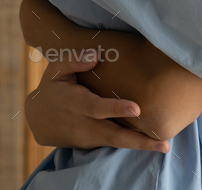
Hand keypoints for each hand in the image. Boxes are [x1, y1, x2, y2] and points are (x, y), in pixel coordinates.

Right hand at [25, 49, 169, 152]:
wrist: (37, 120)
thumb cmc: (51, 88)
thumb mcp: (56, 69)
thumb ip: (74, 59)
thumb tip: (95, 55)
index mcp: (76, 103)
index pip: (98, 108)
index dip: (116, 108)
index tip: (137, 107)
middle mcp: (84, 124)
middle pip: (113, 134)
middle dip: (138, 140)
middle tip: (163, 143)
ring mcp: (89, 137)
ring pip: (116, 142)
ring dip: (140, 145)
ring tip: (164, 145)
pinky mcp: (92, 143)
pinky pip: (113, 143)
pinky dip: (131, 144)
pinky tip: (152, 143)